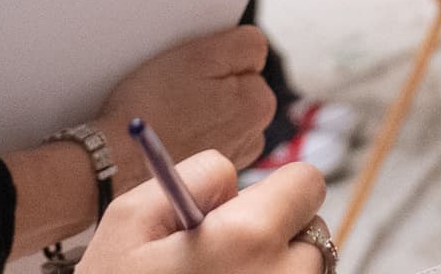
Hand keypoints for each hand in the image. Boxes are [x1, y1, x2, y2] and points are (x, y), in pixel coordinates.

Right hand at [83, 151, 335, 272]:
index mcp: (248, 237)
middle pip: (311, 235)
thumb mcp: (129, 220)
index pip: (308, 183)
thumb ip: (196, 177)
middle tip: (221, 260)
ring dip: (275, 273)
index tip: (243, 213)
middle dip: (276, 237)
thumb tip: (235, 180)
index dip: (275, 191)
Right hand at [102, 25, 280, 175]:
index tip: (192, 65)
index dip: (216, 54)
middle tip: (176, 86)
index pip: (248, 56)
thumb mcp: (202, 55)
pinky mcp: (204, 170)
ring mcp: (228, 156)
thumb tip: (256, 49)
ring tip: (167, 109)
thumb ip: (244, 45)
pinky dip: (185, 130)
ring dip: (198, 106)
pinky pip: (198, 135)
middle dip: (211, 82)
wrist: (113, 161)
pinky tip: (164, 130)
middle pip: (234, 85)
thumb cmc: (151, 107)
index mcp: (260, 105)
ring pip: (215, 110)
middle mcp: (252, 135)